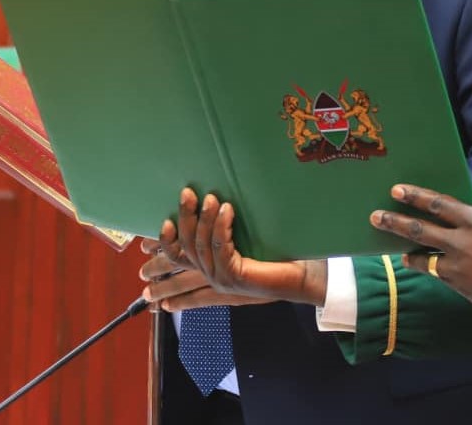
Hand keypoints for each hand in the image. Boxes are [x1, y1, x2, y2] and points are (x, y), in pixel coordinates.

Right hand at [149, 187, 326, 307]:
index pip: (178, 256)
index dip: (166, 240)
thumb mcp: (249, 237)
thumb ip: (230, 226)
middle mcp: (213, 276)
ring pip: (201, 246)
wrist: (306, 274)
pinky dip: (221, 228)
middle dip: (185, 218)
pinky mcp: (235, 278)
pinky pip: (220, 248)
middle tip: (187, 193)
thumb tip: (219, 196)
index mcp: (212, 267)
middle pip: (185, 247)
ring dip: (205, 219)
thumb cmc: (281, 254)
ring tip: (212, 198)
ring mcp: (222, 279)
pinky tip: (228, 211)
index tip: (165, 219)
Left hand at [371, 184, 471, 320]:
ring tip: (388, 243)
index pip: (440, 204)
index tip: (398, 190)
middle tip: (376, 215)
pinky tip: (411, 262)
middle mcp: (462, 240)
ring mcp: (457, 263)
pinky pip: (432, 271)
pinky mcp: (457, 284)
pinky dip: (421, 265)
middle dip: (395, 221)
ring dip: (403, 247)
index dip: (416, 196)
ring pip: (421, 253)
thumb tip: (469, 226)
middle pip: (420, 227)